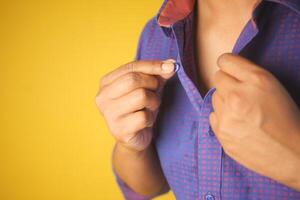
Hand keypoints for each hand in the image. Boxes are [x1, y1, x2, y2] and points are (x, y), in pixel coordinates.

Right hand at [96, 59, 175, 151]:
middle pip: (133, 80)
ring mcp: (109, 114)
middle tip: (155, 93)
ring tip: (149, 108)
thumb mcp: (148, 88)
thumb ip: (157, 75)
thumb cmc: (140, 109)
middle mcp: (102, 97)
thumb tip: (171, 65)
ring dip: (153, 102)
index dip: (152, 65)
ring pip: (140, 96)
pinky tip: (145, 123)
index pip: (130, 67)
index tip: (170, 66)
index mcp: (106, 83)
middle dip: (151, 84)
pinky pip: (143, 117)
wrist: (136, 137)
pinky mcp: (119, 130)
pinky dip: (150, 119)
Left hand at [209, 53, 299, 190]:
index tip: (230, 70)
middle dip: (227, 83)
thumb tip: (226, 69)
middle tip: (240, 94)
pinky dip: (221, 117)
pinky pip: (212, 115)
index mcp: (256, 80)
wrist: (291, 152)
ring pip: (214, 97)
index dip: (228, 65)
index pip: (225, 60)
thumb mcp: (273, 86)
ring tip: (241, 111)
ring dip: (224, 101)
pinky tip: (236, 123)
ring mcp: (227, 116)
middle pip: (217, 78)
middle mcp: (237, 96)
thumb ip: (247, 74)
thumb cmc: (285, 117)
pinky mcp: (221, 133)